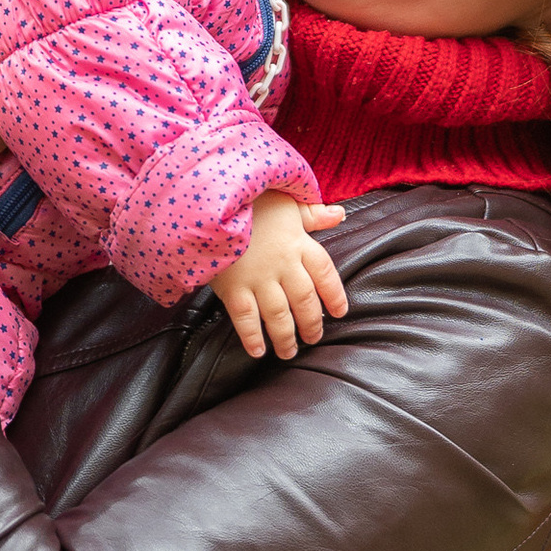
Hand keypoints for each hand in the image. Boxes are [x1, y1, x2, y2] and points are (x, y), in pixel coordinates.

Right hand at [211, 193, 349, 359]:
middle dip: (311, 324)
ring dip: (285, 337)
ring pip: (279, 315)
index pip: (325, 274)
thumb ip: (312, 213)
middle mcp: (283, 263)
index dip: (334, 295)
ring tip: (288, 352)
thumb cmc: (249, 199)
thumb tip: (339, 214)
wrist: (211, 201)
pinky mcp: (233, 286)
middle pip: (304, 301)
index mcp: (298, 242)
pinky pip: (246, 319)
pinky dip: (252, 337)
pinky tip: (258, 351)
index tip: (339, 312)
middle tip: (313, 338)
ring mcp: (258, 277)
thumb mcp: (285, 199)